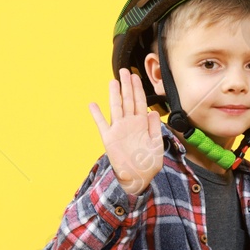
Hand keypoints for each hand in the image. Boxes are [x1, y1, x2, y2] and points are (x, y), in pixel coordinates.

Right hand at [89, 69, 163, 195]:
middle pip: (128, 100)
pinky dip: (97, 114)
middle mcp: (130, 124)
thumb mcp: (156, 145)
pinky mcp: (109, 139)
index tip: (136, 76)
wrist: (139, 178)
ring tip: (113, 81)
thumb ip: (154, 128)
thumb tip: (153, 113)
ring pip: (116, 107)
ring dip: (114, 94)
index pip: (140, 102)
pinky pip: (102, 124)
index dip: (138, 89)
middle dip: (127, 85)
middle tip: (124, 71)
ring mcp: (119, 130)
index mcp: (142, 124)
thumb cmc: (149, 163)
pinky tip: (92, 104)